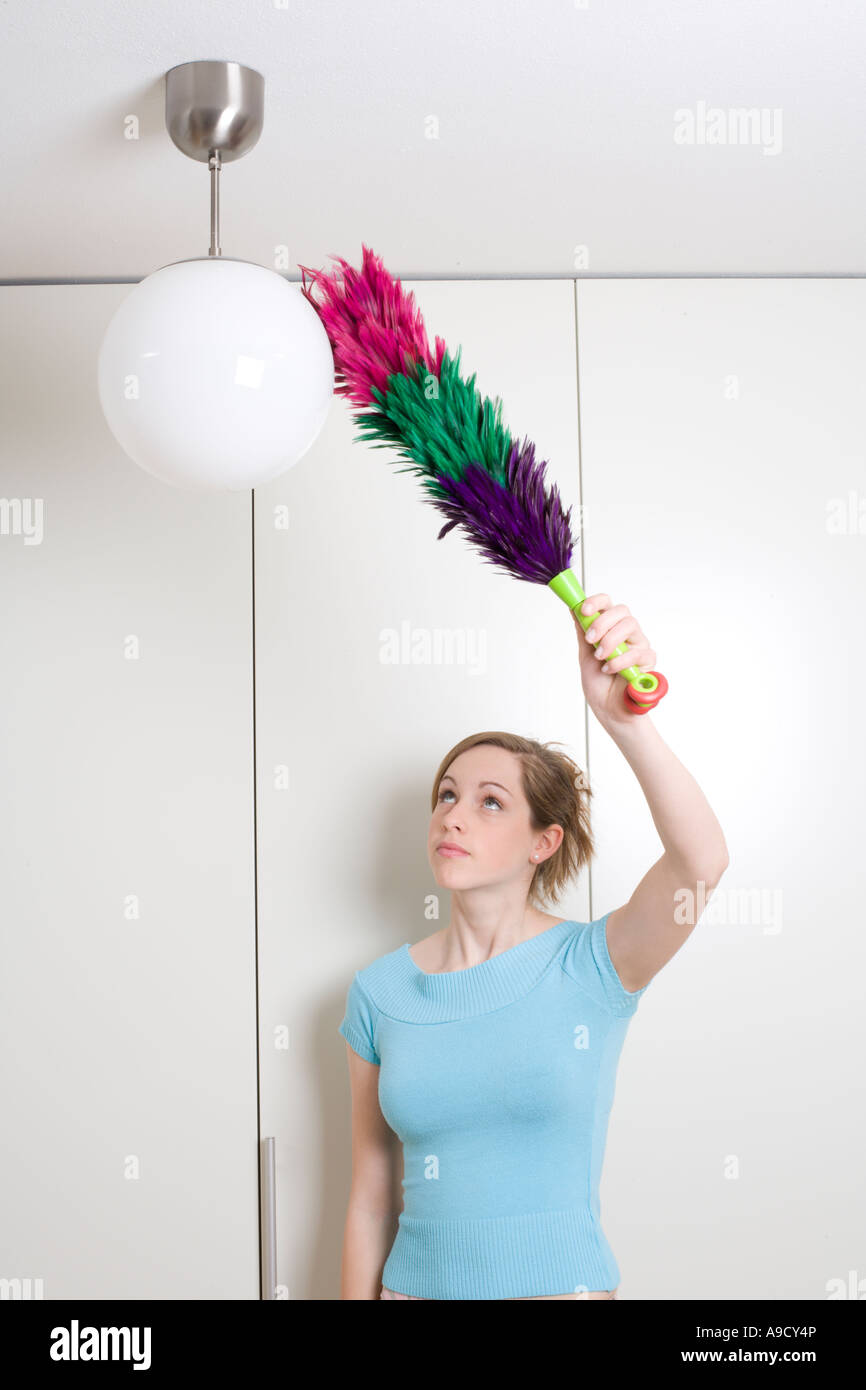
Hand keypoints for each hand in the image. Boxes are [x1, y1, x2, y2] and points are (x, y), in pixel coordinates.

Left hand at [572, 594, 656, 729]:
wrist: (608, 709)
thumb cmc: (599, 683)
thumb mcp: (584, 654)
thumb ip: (583, 631)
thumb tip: (573, 607)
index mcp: (610, 628)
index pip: (608, 604)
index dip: (596, 602)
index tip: (584, 610)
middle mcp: (626, 634)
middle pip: (621, 611)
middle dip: (602, 622)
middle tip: (591, 640)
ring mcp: (638, 645)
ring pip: (631, 625)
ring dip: (611, 640)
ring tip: (600, 658)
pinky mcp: (647, 661)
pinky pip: (638, 652)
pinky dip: (620, 660)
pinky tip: (609, 670)